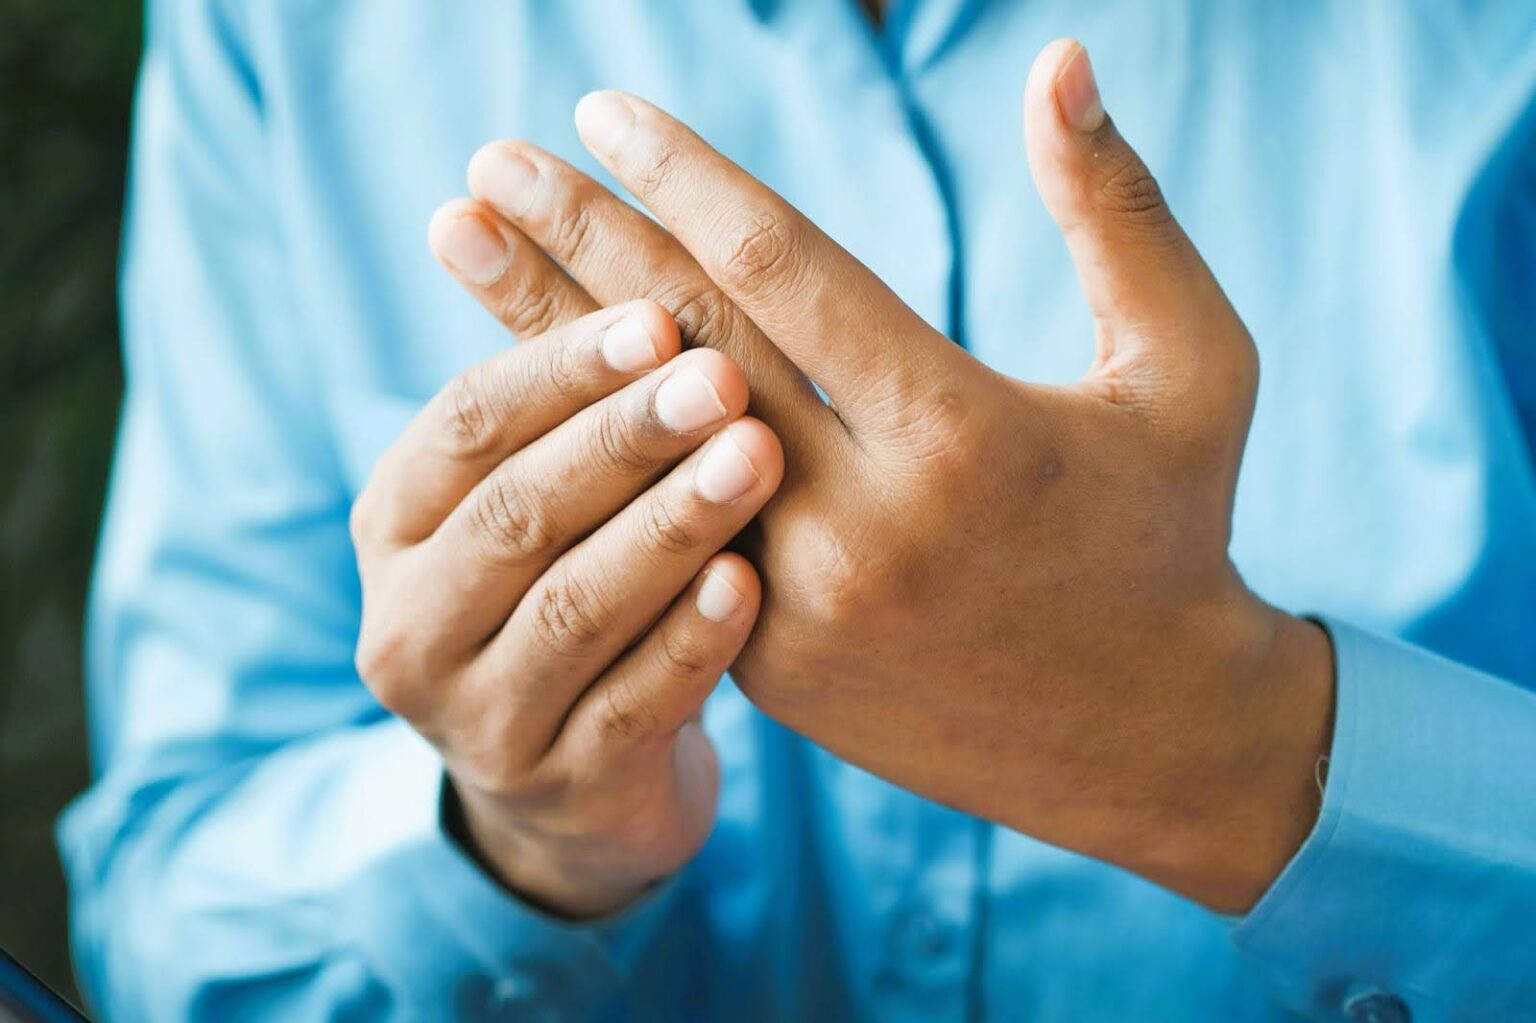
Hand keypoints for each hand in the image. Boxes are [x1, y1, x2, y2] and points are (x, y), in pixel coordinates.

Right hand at [351, 288, 783, 917]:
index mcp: (394, 525)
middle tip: (723, 379)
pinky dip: (689, 640)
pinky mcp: (561, 789)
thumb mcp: (538, 493)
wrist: (578, 778)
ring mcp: (479, 720)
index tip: (658, 314)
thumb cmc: (570, 586)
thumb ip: (544, 388)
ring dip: (666, 526)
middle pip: (517, 514)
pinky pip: (630, 709)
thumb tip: (490, 193)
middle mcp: (409, 623)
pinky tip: (749, 583)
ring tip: (754, 457)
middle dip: (621, 438)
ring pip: (572, 610)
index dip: (558, 366)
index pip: (464, 426)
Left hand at [450, 39, 1332, 912]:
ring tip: (461, 246)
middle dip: (575, 241)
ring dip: (542, 341)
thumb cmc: (1174, 530)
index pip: (783, 270)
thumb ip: (1118, 210)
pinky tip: (527, 385)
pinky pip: (659, 532)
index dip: (683, 177)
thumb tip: (1059, 57)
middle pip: (683, 351)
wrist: (1149, 734)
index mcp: (963, 434)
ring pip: (641, 450)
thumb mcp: (1191, 362)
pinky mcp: (769, 665)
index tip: (602, 112)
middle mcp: (864, 527)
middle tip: (488, 163)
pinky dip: (593, 451)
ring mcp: (800, 608)